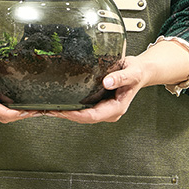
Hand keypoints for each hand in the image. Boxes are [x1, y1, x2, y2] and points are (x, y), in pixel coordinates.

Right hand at [0, 33, 40, 123]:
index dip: (11, 113)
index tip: (25, 111)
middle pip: (3, 116)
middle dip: (21, 116)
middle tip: (38, 111)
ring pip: (5, 113)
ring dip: (21, 113)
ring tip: (37, 110)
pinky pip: (6, 106)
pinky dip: (18, 107)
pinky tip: (28, 103)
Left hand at [49, 40, 188, 123]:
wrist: (140, 71)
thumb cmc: (137, 72)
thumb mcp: (131, 72)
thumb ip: (120, 77)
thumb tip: (107, 82)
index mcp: (116, 108)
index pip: (92, 116)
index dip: (75, 115)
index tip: (62, 111)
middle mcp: (108, 111)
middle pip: (83, 118)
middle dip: (65, 115)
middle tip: (47, 109)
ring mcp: (102, 108)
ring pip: (81, 114)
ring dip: (65, 112)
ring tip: (47, 107)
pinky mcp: (97, 102)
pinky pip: (82, 107)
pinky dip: (69, 106)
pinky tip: (58, 102)